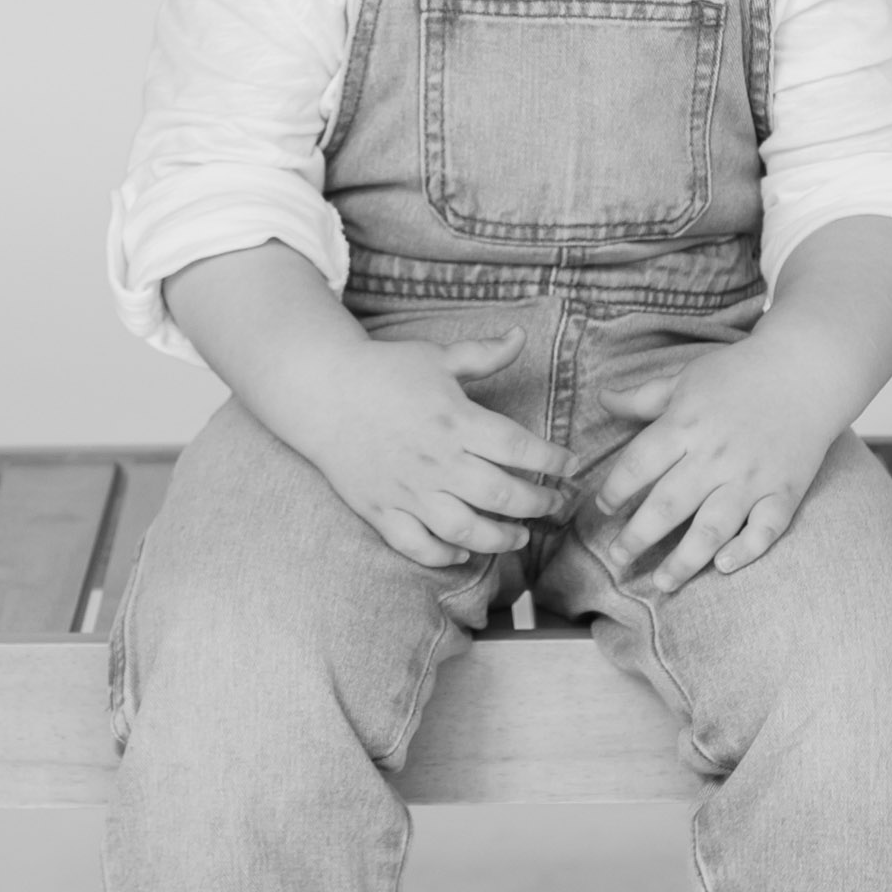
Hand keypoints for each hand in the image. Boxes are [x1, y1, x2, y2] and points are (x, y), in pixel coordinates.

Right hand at [310, 327, 577, 569]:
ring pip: (466, 531)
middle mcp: (437, 462)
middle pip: (503, 496)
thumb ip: (483, 354)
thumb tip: (521, 335)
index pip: (519, 447)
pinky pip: (417, 546)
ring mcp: (408, 491)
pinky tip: (464, 552)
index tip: (571, 463)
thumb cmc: (383, 371)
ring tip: (520, 536)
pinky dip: (444, 556)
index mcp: (456, 421)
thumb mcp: (436, 356)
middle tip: (556, 503)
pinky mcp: (381, 510)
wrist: (320, 391)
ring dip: (501, 539)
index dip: (553, 459)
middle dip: (540, 503)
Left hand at [594, 337, 834, 594]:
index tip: (603, 508)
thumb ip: (642, 397)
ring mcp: (752, 477)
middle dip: (637, 538)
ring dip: (684, 560)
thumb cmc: (740, 373)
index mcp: (685, 425)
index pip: (638, 465)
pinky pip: (765, 529)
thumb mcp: (686, 378)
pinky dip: (746, 550)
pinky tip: (724, 566)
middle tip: (617, 558)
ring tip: (661, 583)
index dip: (615, 490)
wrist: (806, 368)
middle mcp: (715, 456)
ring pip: (712, 528)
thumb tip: (602, 399)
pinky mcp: (784, 490)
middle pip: (667, 505)